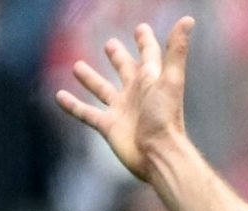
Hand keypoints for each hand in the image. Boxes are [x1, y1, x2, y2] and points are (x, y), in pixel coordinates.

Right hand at [55, 17, 195, 181]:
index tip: (141, 29)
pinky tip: (59, 96)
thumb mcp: (170, 78)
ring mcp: (122, 110)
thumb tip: (188, 19)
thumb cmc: (166, 117)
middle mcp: (136, 93)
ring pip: (103, 90)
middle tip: (111, 45)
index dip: (145, 42)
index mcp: (151, 79)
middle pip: (125, 70)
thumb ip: (176, 50)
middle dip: (119, 57)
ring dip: (91, 79)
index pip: (149, 55)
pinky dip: (73, 106)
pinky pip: (87, 113)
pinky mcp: (109, 126)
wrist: (158, 154)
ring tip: (77, 66)